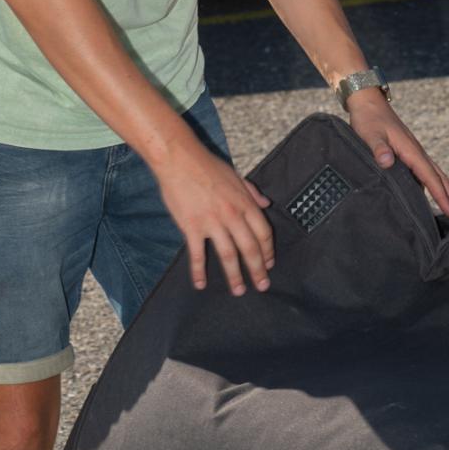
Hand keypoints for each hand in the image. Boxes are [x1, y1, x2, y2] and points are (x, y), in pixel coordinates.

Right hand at [154, 136, 274, 296]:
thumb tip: (266, 204)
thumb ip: (252, 192)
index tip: (269, 265)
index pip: (263, 232)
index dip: (268, 251)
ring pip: (228, 255)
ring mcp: (212, 222)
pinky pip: (197, 254)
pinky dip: (199, 271)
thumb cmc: (207, 165)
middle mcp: (232, 215)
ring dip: (235, 276)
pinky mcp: (192, 227)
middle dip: (258, 270)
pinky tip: (200, 284)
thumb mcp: (236, 176)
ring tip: (239, 290)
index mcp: (244, 202)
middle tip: (262, 286)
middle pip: (250, 248)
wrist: (179, 159)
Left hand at [346, 88, 448, 218]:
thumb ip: (379, 148)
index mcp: (410, 150)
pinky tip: (428, 194)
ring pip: (433, 174)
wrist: (368, 102)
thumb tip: (387, 162)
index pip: (430, 177)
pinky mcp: (407, 152)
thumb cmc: (368, 119)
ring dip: (443, 191)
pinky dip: (430, 184)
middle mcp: (416, 152)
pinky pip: (423, 172)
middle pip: (439, 177)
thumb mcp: (370, 134)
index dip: (441, 195)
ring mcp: (413, 152)